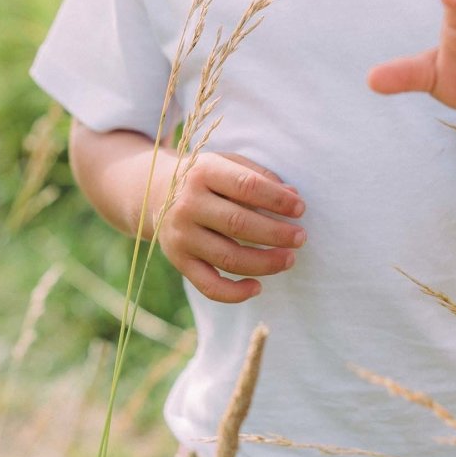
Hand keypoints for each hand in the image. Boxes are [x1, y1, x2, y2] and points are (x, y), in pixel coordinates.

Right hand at [158, 152, 305, 303]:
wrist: (154, 192)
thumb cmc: (204, 177)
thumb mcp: (226, 162)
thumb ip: (258, 175)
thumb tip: (292, 194)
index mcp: (203, 172)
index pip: (246, 186)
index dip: (277, 199)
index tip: (301, 208)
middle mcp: (188, 204)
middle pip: (239, 223)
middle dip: (276, 233)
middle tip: (301, 237)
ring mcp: (181, 235)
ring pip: (228, 257)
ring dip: (264, 263)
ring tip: (289, 259)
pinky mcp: (178, 261)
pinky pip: (208, 285)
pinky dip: (234, 293)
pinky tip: (258, 287)